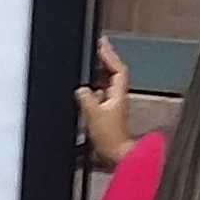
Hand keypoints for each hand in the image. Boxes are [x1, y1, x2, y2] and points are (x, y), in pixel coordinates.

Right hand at [77, 36, 133, 168]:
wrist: (115, 155)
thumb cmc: (110, 138)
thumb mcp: (94, 115)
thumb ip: (86, 98)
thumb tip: (81, 89)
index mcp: (118, 94)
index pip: (117, 68)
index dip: (110, 55)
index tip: (102, 44)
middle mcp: (118, 97)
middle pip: (114, 72)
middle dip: (106, 58)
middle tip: (98, 46)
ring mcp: (114, 105)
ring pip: (108, 82)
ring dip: (100, 71)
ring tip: (92, 60)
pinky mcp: (108, 113)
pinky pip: (102, 94)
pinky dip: (96, 86)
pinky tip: (88, 86)